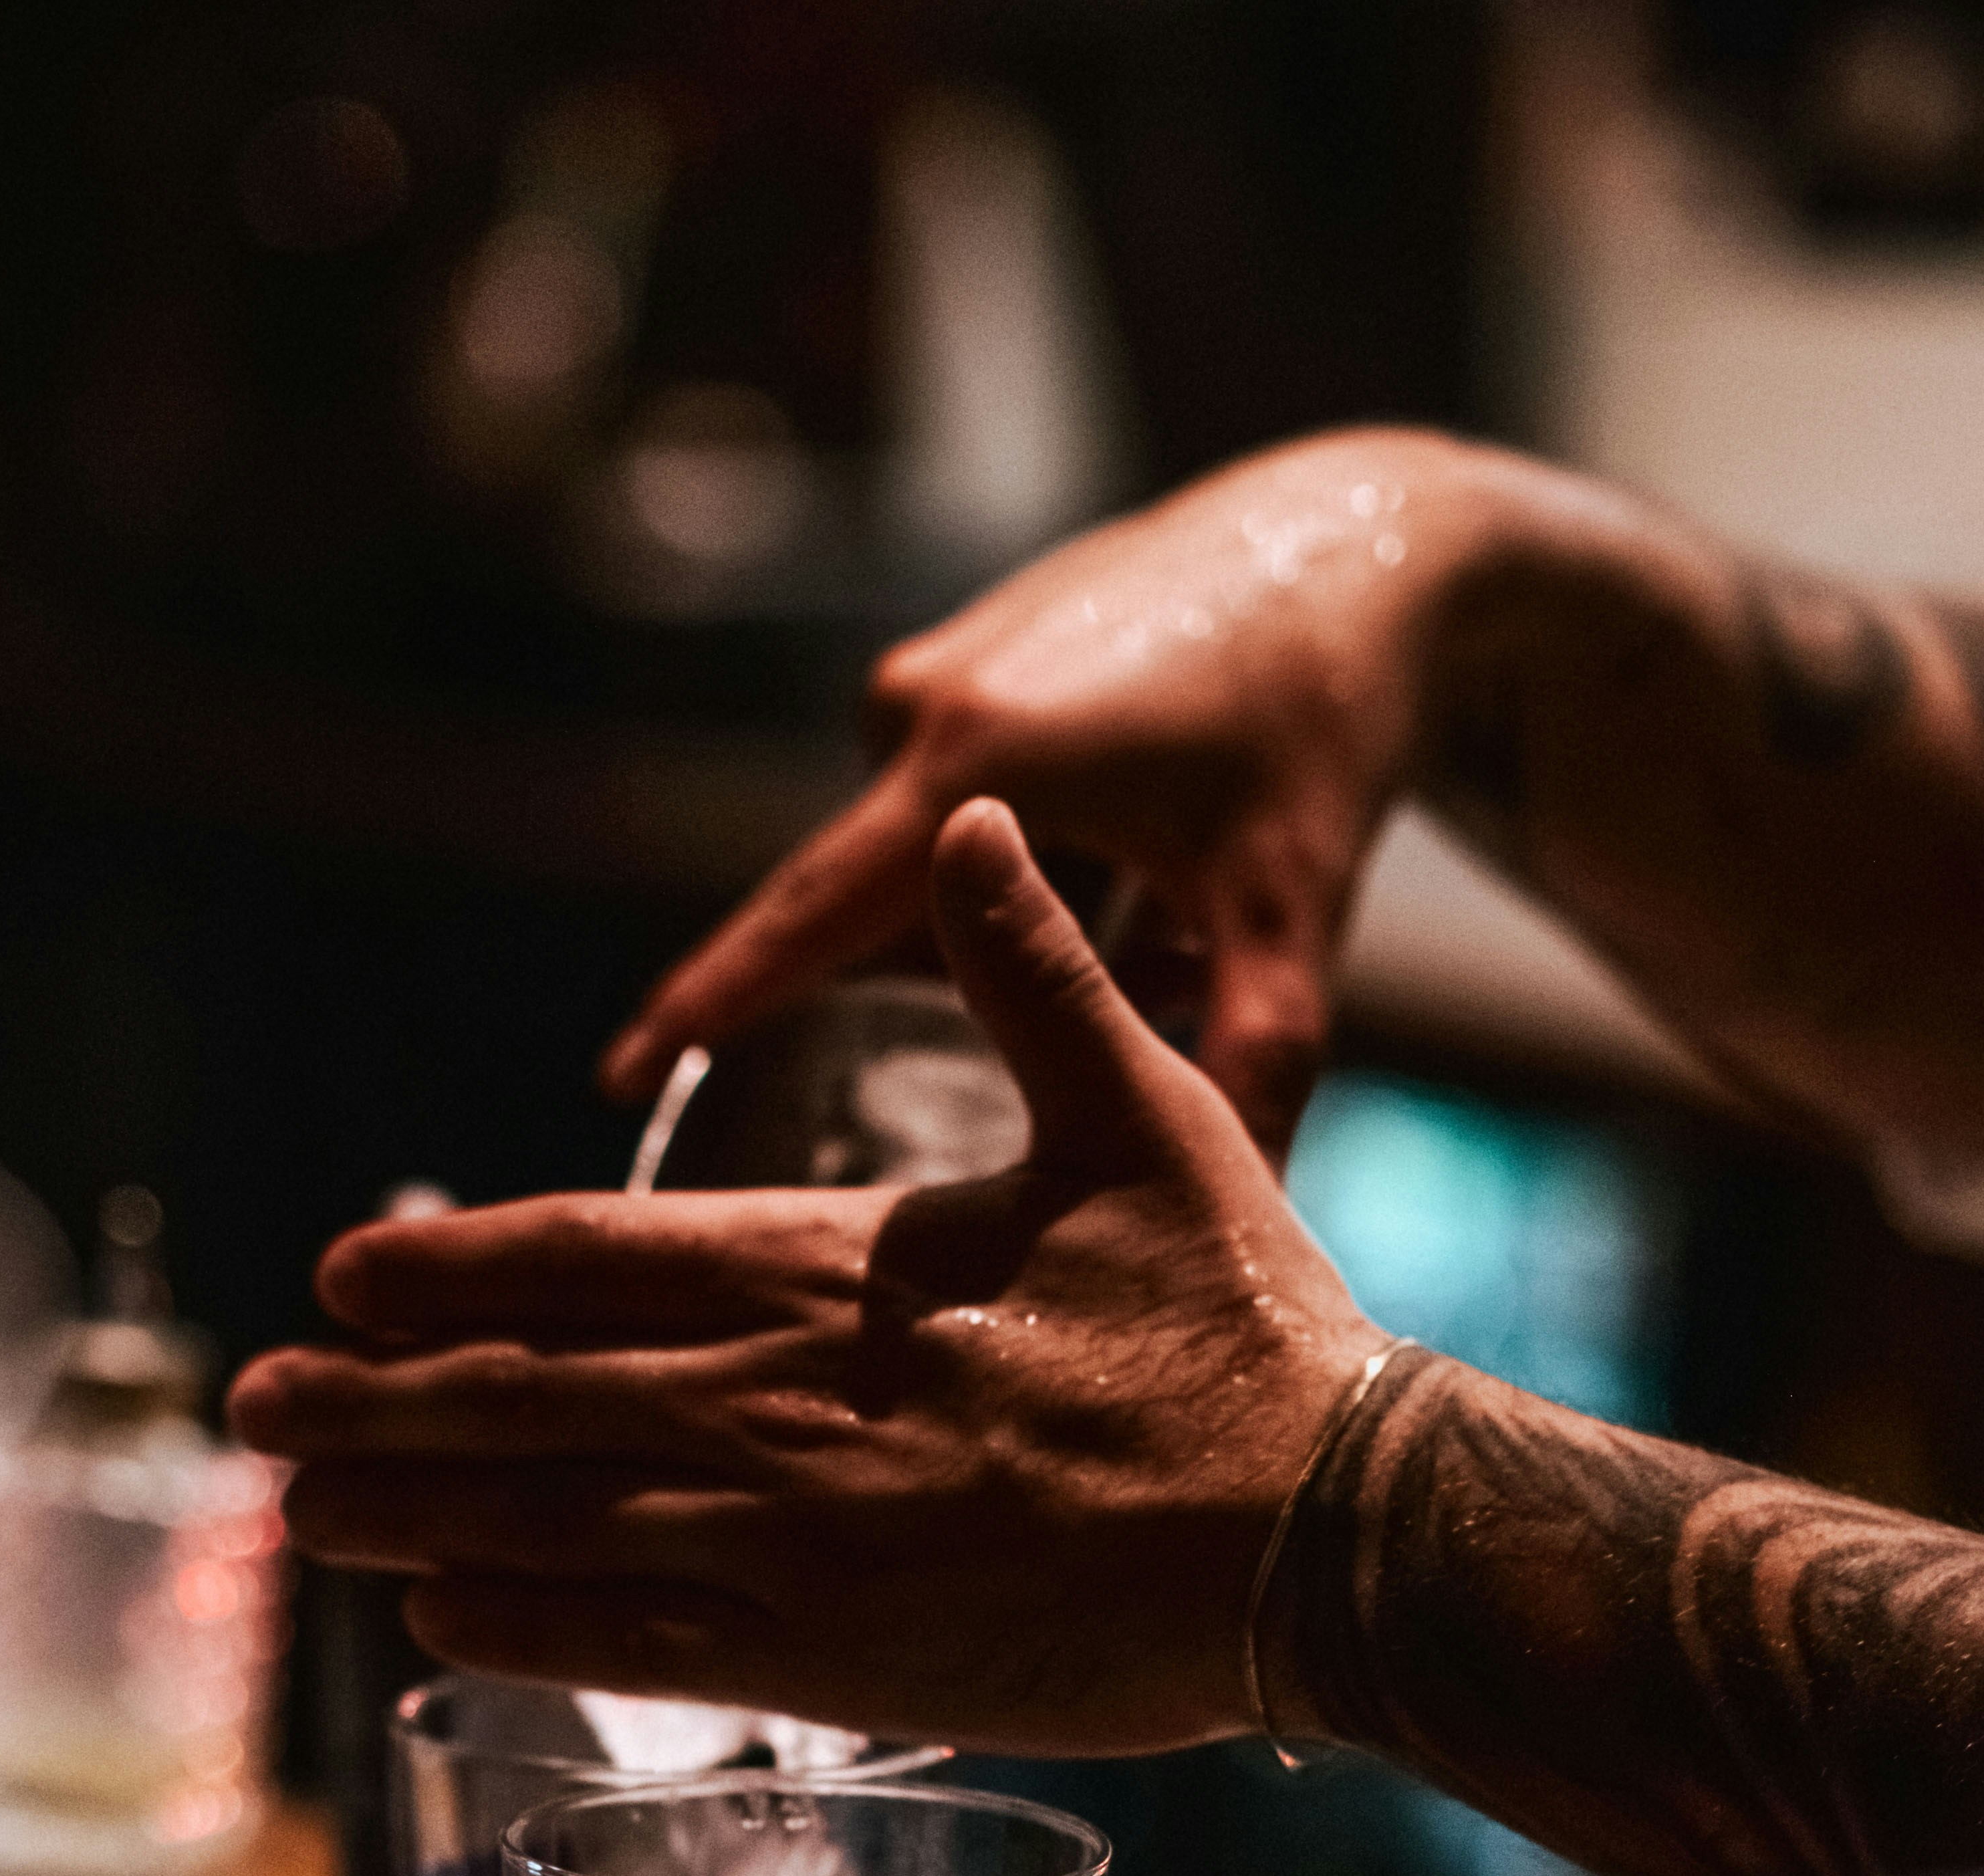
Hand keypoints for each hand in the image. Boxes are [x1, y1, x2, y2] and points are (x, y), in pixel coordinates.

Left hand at [233, 801, 1381, 1752]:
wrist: (1324, 1524)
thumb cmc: (1242, 1326)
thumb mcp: (1144, 1113)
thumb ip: (1035, 978)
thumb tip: (980, 830)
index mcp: (836, 1267)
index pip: (587, 1259)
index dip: (448, 1271)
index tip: (342, 1277)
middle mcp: (783, 1399)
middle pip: (526, 1395)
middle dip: (373, 1402)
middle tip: (254, 1408)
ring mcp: (799, 1536)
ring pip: (551, 1519)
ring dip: (413, 1514)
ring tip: (301, 1513)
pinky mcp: (839, 1653)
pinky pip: (637, 1638)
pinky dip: (525, 1625)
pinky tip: (439, 1621)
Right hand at [600, 431, 1533, 1161]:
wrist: (1364, 543)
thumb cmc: (1328, 722)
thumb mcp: (1292, 916)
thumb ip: (1254, 1073)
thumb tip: (1241, 1223)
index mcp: (979, 763)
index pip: (806, 917)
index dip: (709, 1006)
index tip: (619, 1079)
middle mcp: (925, 704)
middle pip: (863, 910)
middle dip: (890, 1011)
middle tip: (926, 1104)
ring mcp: (940, 672)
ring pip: (926, 871)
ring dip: (991, 944)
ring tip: (1122, 964)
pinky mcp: (968, 659)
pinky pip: (956, 814)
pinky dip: (1016, 878)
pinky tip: (1132, 883)